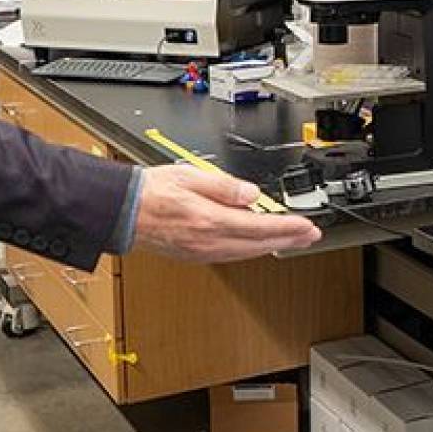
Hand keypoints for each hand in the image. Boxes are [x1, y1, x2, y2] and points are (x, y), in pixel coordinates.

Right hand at [132, 164, 321, 263]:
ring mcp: (202, 252)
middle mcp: (208, 241)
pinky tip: (256, 244)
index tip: (307, 226)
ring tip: (290, 239)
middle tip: (309, 235)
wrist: (123, 211)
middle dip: (288, 240)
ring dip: (271, 246)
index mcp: (210, 220)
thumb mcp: (190, 176)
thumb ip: (225, 187)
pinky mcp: (196, 255)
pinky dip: (251, 250)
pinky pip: (232, 255)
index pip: (260, 227)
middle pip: (259, 245)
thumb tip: (252, 194)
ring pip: (247, 253)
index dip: (288, 228)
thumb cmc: (151, 192)